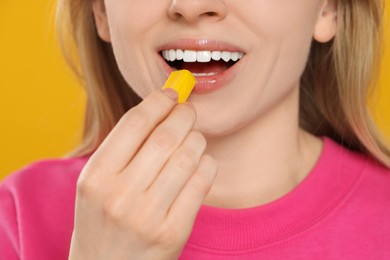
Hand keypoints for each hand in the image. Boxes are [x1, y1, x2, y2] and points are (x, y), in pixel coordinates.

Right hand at [68, 90, 217, 259]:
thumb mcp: (96, 185)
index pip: (135, 123)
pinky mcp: (173, 232)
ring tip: (193, 139)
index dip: (158, 102)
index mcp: (95, 177)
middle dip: (183, 115)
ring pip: (187, 157)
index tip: (172, 93)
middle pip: (165, 137)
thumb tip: (160, 109)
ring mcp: (147, 216)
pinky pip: (200, 183)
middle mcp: (119, 195)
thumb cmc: (103, 221)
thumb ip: (122, 149)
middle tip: (188, 111)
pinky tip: (201, 163)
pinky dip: (207, 164)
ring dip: (196, 139)